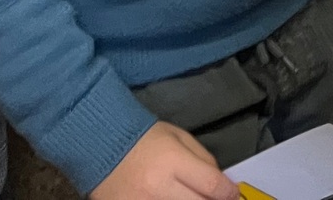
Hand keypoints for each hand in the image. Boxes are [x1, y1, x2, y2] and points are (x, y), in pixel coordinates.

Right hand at [91, 124, 236, 199]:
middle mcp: (157, 188)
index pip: (212, 185)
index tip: (232, 195)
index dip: (228, 193)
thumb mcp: (180, 138)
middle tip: (214, 199)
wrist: (100, 145)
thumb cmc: (144, 139)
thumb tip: (222, 185)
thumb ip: (203, 160)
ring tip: (191, 197)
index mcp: (173, 162)